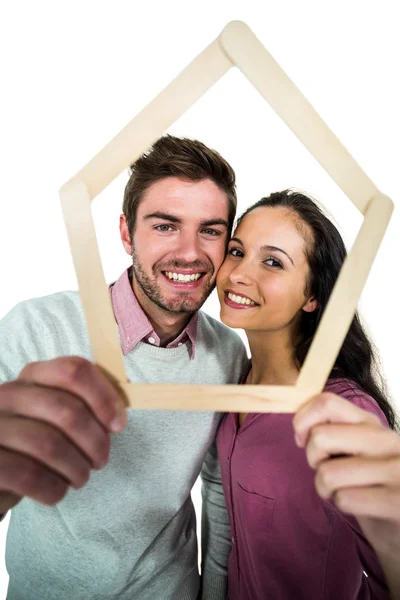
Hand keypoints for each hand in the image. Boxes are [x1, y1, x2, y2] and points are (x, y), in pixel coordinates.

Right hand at [0, 356, 126, 512]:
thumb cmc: (34, 442)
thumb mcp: (55, 416)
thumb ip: (84, 407)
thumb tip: (117, 418)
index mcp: (32, 377)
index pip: (73, 370)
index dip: (103, 397)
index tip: (118, 425)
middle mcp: (8, 394)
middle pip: (67, 411)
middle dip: (95, 441)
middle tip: (100, 461)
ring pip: (49, 445)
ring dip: (76, 468)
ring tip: (80, 477)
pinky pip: (29, 475)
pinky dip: (53, 487)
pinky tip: (58, 491)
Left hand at [293, 392, 399, 555]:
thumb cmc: (370, 483)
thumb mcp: (357, 447)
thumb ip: (335, 430)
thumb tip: (300, 430)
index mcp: (372, 423)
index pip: (326, 402)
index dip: (303, 420)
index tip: (303, 440)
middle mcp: (387, 440)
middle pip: (320, 436)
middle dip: (313, 459)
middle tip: (328, 471)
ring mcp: (396, 470)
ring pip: (328, 473)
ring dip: (326, 488)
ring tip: (344, 490)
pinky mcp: (398, 501)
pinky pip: (345, 498)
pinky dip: (342, 504)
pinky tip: (359, 505)